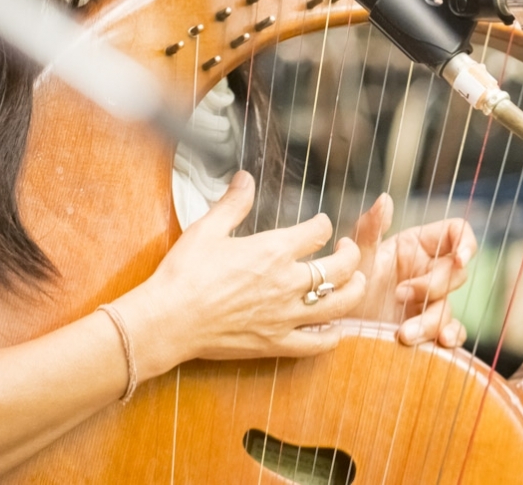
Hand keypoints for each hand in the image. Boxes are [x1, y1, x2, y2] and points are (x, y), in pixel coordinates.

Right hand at [116, 171, 365, 376]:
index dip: (323, 224)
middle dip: (351, 254)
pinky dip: (332, 335)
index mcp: (273, 250)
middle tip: (346, 249)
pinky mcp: (276, 343)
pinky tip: (335, 327)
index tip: (321, 224)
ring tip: (355, 282)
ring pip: (339, 304)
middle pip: (341, 267)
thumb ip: (233, 204)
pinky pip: (317, 343)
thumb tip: (244, 178)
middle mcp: (287, 283)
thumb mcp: (207, 229)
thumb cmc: (184, 274)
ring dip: (354, 290)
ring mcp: (285, 316)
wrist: (167, 320)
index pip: (317, 232)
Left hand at [352, 193, 476, 348]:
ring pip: (448, 307)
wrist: (334, 328)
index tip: (460, 258)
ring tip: (403, 334)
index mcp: (417, 246)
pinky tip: (441, 344)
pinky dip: (451, 336)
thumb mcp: (355, 259)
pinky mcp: (429, 328)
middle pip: (456, 272)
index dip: (465, 242)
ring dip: (430, 321)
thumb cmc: (344, 286)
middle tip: (399, 296)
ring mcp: (430, 302)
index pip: (456, 233)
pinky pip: (453, 331)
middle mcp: (427, 272)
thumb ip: (369, 230)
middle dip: (432, 287)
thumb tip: (384, 199)